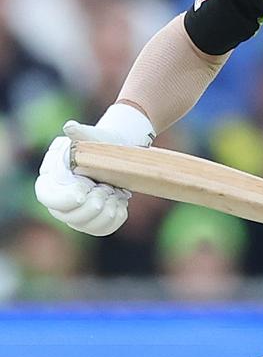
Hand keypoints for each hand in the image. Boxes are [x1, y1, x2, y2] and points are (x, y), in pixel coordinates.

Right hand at [34, 103, 154, 236]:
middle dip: (93, 204)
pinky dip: (115, 218)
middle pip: (70, 217)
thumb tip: (70, 127)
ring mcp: (75, 214)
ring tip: (115, 193)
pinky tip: (121, 203)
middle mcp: (59, 202)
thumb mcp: (90, 137)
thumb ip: (79, 134)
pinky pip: (102, 229)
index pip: (48, 197)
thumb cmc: (99, 144)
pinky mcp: (92, 222)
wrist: (116, 154)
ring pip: (88, 226)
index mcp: (51, 180)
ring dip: (106, 212)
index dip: (64, 199)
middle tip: (107, 188)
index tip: (84, 192)